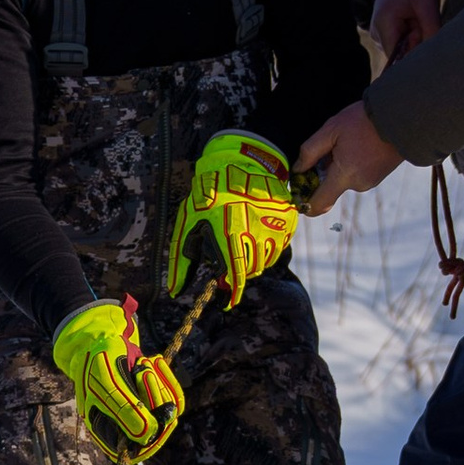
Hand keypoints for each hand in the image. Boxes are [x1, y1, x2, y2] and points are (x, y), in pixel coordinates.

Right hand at [52, 297, 183, 463]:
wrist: (101, 338)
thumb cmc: (97, 361)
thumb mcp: (108, 384)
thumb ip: (126, 410)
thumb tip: (149, 435)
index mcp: (106, 432)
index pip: (136, 450)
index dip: (149, 433)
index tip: (151, 408)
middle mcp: (126, 427)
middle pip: (157, 430)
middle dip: (153, 396)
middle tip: (142, 370)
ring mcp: (143, 414)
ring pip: (168, 412)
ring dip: (159, 383)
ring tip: (142, 363)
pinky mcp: (155, 399)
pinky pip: (174, 398)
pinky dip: (167, 377)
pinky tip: (155, 360)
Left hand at [170, 130, 296, 312]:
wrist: (242, 162)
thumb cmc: (209, 194)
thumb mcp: (189, 222)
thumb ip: (182, 260)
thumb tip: (175, 290)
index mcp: (230, 234)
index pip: (234, 276)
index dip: (231, 294)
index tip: (227, 301)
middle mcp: (256, 232)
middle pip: (250, 271)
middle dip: (238, 273)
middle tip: (228, 263)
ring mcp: (274, 226)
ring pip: (265, 261)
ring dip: (252, 261)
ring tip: (240, 244)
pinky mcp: (287, 221)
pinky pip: (278, 247)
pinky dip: (266, 249)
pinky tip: (254, 235)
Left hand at [291, 100, 403, 213]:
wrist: (400, 116)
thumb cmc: (364, 121)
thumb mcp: (331, 129)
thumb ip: (310, 151)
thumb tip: (298, 170)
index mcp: (344, 175)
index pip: (319, 204)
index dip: (304, 203)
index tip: (297, 193)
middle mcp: (358, 184)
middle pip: (330, 187)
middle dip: (324, 172)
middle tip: (328, 148)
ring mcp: (370, 181)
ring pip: (344, 179)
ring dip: (338, 165)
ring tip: (347, 141)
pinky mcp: (378, 176)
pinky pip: (357, 175)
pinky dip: (351, 164)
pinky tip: (357, 145)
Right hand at [369, 0, 441, 60]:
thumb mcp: (427, 2)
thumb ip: (432, 29)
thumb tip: (434, 54)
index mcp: (383, 24)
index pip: (398, 57)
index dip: (415, 52)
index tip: (422, 34)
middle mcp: (376, 34)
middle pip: (401, 55)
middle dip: (416, 43)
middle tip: (419, 21)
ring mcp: (378, 37)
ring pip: (402, 52)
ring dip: (414, 40)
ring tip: (414, 20)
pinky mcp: (383, 38)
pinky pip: (401, 46)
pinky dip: (410, 38)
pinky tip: (410, 23)